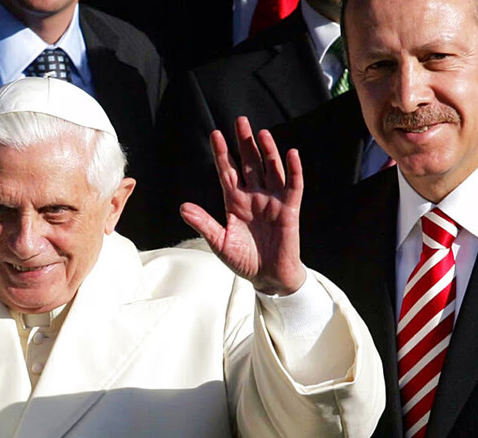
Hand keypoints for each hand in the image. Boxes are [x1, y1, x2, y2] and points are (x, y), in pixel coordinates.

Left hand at [180, 117, 304, 295]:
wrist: (267, 277)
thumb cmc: (243, 260)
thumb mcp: (219, 242)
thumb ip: (204, 224)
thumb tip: (183, 207)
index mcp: (235, 202)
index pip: (227, 172)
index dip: (222, 154)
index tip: (215, 135)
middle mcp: (254, 196)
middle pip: (249, 163)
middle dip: (244, 143)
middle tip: (240, 121)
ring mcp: (272, 201)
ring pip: (270, 169)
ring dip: (267, 151)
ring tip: (262, 133)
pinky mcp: (289, 209)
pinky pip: (293, 186)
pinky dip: (294, 170)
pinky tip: (291, 154)